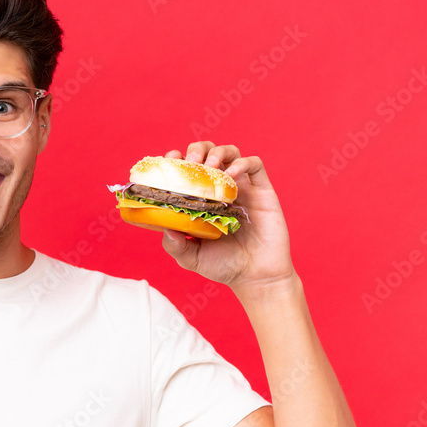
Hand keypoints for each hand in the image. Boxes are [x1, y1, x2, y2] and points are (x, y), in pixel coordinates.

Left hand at [160, 142, 295, 294]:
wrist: (256, 276)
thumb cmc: (223, 265)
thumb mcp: (191, 257)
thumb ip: (175, 245)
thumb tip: (164, 227)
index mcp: (200, 199)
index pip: (187, 169)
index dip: (176, 160)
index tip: (169, 159)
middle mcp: (219, 189)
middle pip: (207, 153)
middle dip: (197, 150)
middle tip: (191, 162)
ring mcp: (241, 187)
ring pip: (230, 153)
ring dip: (218, 152)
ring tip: (210, 166)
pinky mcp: (261, 190)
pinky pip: (255, 165)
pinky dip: (242, 163)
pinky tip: (231, 176)